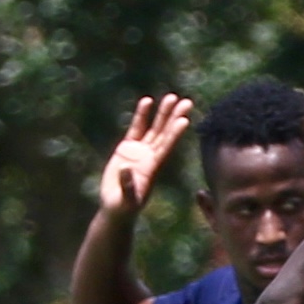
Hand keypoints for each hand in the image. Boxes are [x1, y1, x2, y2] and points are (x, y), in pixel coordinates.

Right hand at [97, 95, 192, 214]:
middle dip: (175, 117)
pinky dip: (142, 115)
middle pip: (166, 133)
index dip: (175, 133)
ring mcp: (141, 151)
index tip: (184, 120)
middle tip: (186, 101)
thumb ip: (128, 185)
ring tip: (172, 97)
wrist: (117, 207)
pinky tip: (147, 101)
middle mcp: (151, 156)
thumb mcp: (127, 199)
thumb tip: (126, 169)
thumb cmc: (124, 207)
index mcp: (154, 167)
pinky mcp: (127, 148)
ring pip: (155, 128)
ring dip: (163, 113)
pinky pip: (137, 128)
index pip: (167, 146)